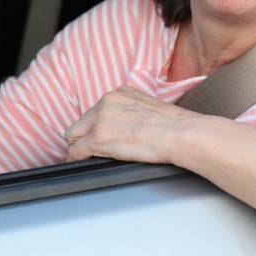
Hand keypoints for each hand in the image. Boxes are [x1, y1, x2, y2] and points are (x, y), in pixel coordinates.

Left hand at [65, 86, 193, 162]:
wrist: (180, 134)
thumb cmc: (175, 126)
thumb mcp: (150, 107)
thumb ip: (132, 111)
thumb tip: (127, 125)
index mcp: (120, 93)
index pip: (97, 110)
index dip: (96, 125)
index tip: (99, 134)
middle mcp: (107, 101)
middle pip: (82, 121)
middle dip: (83, 135)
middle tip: (87, 149)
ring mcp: (101, 120)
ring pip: (75, 134)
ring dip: (79, 146)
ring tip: (85, 156)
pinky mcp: (99, 138)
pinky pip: (77, 150)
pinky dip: (76, 157)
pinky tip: (81, 162)